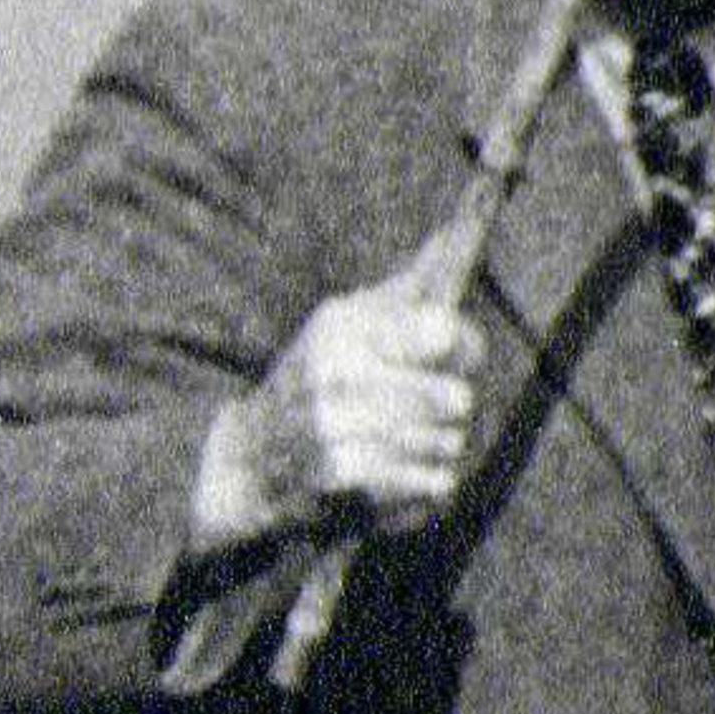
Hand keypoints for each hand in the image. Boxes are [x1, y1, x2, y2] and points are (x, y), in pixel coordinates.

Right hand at [191, 260, 484, 556]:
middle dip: (455, 404)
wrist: (249, 456)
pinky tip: (418, 474)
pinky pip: (427, 480)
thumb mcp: (345, 324)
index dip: (465, 345)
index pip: (441, 331)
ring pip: (444, 440)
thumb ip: (404, 290)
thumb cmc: (316, 380)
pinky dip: (429, 481)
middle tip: (447, 405)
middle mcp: (337, 372)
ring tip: (425, 440)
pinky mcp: (341, 474)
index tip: (462, 353)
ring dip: (443, 444)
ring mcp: (336, 425)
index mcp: (343, 326)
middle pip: (453, 396)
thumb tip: (455, 232)